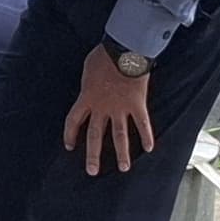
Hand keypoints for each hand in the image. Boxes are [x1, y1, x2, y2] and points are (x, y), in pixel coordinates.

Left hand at [62, 45, 157, 174]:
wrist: (123, 49)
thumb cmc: (103, 55)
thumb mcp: (87, 69)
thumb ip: (88, 82)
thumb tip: (89, 86)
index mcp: (86, 98)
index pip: (73, 121)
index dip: (70, 134)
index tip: (69, 145)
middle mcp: (102, 108)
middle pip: (95, 136)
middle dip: (93, 155)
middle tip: (92, 171)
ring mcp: (120, 108)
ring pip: (120, 136)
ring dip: (122, 153)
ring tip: (124, 168)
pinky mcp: (137, 105)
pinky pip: (143, 124)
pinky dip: (147, 136)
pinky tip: (149, 148)